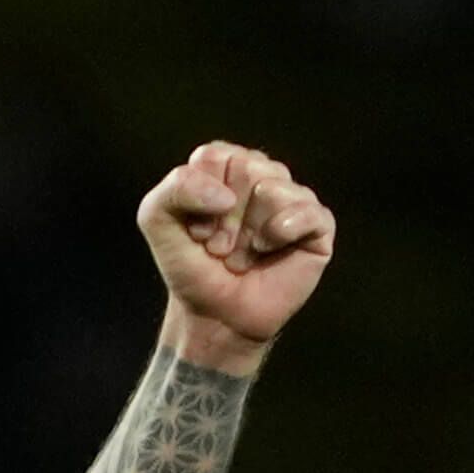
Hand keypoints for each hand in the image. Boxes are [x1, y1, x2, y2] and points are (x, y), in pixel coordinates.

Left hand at [141, 141, 332, 373]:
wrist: (214, 316)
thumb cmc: (191, 267)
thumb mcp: (156, 219)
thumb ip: (176, 187)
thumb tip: (228, 196)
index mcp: (227, 166)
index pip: (214, 156)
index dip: (199, 198)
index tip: (197, 228)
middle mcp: (263, 174)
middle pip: (246, 169)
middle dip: (226, 219)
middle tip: (222, 246)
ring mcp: (293, 198)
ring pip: (272, 189)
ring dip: (249, 233)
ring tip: (243, 254)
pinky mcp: (317, 224)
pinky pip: (308, 211)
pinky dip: (281, 233)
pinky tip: (268, 249)